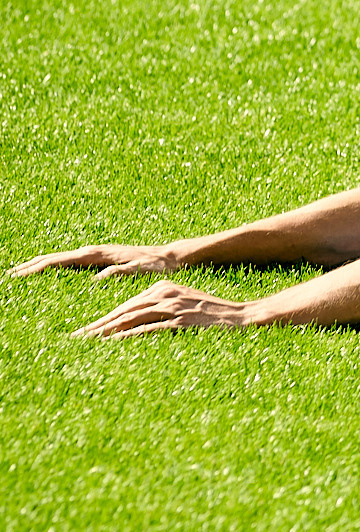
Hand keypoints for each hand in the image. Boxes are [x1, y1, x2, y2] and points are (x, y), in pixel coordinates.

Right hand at [11, 244, 181, 279]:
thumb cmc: (158, 266)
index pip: (60, 260)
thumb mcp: (141, 271)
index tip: (19, 274)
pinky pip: (72, 263)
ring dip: (41, 265)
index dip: (37, 267)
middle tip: (10, 275)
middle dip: (31, 265)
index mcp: (98, 254)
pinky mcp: (101, 259)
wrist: (172, 257)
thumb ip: (119, 273)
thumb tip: (94, 279)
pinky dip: (56, 267)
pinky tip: (51, 275)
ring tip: (22, 274)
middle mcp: (94, 251)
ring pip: (61, 259)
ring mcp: (97, 254)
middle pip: (54, 257)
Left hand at [72, 280, 250, 338]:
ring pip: (131, 319)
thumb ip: (161, 309)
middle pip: (124, 311)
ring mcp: (173, 307)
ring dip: (107, 332)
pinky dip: (129, 337)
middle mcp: (165, 293)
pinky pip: (149, 330)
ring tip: (89, 344)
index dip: (104, 319)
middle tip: (78, 339)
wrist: (243, 317)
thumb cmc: (214, 315)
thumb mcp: (185, 305)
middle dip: (99, 326)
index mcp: (164, 287)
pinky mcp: (181, 322)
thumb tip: (136, 326)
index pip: (127, 305)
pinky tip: (114, 345)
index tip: (87, 331)